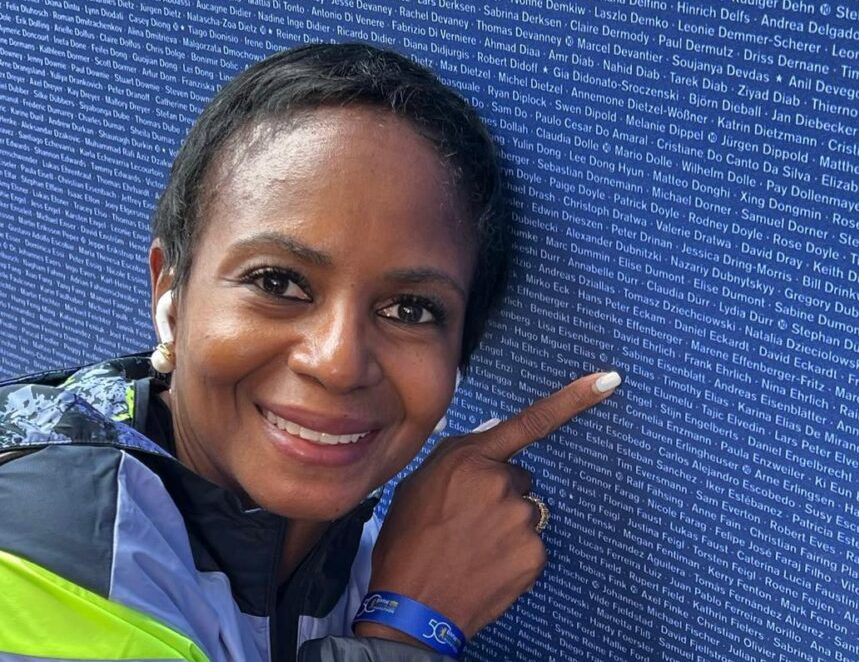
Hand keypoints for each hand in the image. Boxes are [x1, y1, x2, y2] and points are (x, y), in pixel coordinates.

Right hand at [360, 371, 620, 642]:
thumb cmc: (408, 539)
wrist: (413, 603)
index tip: (608, 380)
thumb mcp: (419, 482)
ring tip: (472, 546)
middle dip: (500, 493)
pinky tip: (485, 564)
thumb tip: (495, 433)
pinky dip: (513, 553)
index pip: (529, 423)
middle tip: (467, 520)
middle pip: (519, 478)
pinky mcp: (534, 554)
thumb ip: (459, 454)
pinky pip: (530, 543)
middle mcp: (503, 483)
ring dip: (506, 524)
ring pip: (525, 512)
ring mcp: (522, 520)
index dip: (572, 400)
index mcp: (471, 459)